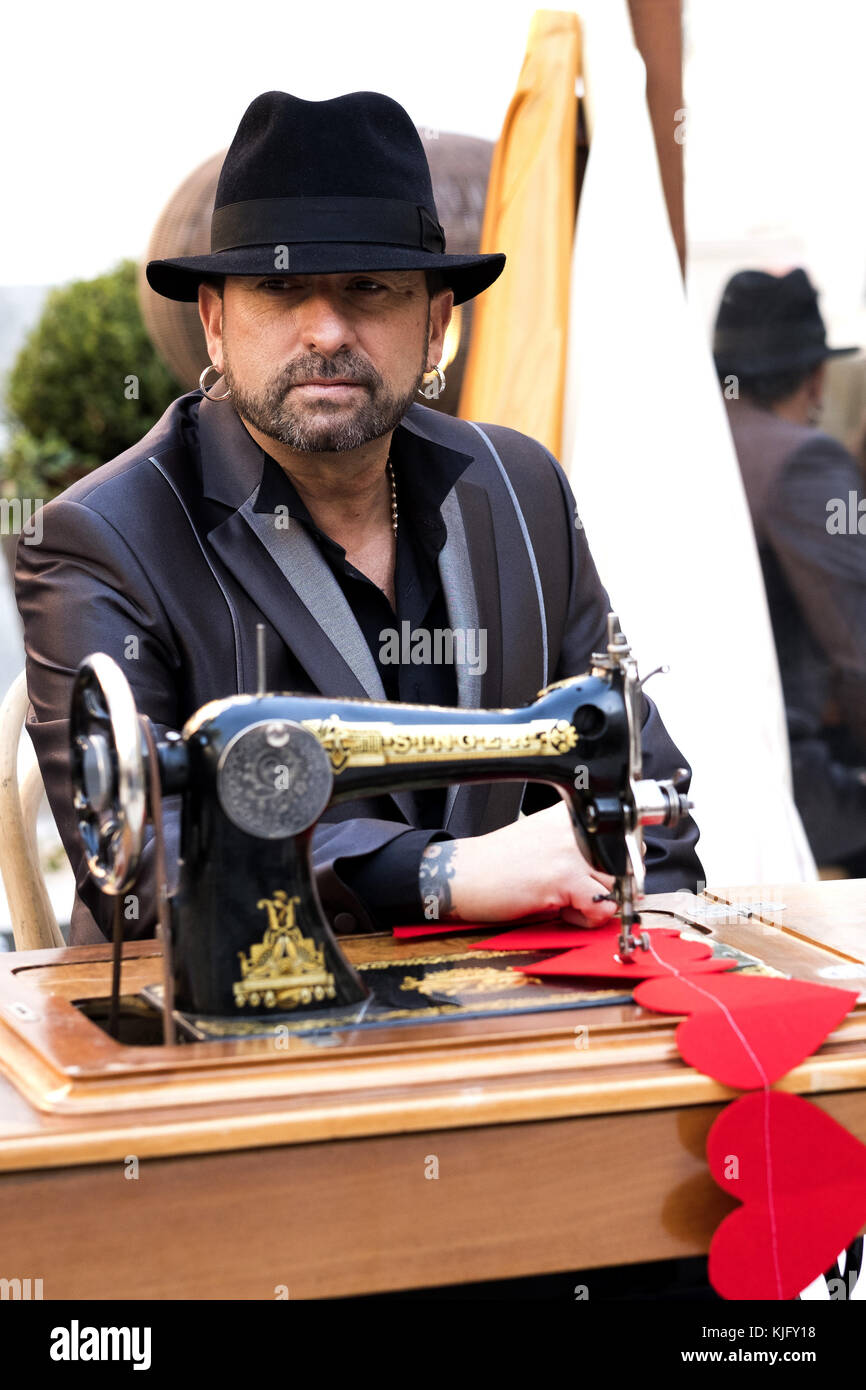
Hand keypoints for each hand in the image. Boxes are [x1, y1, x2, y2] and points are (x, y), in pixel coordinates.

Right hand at [419, 801, 617, 926]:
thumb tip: (615, 875)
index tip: (595, 877)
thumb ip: (578, 851)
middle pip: (620, 863)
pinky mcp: (563, 878)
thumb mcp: (544, 842)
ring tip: (567, 902)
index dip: (611, 865)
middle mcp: (573, 828)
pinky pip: (601, 905)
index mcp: (569, 815)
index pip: (618, 839)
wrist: (464, 874)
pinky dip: (587, 918)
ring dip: (597, 902)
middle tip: (576, 894)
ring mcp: (570, 852)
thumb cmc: (498, 863)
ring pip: (616, 884)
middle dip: (605, 886)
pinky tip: (562, 911)